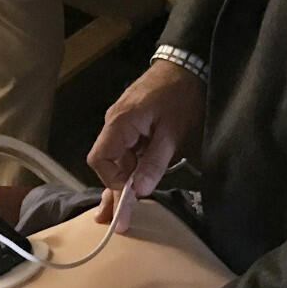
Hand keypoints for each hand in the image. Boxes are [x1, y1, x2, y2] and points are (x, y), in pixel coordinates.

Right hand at [88, 59, 204, 231]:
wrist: (185, 64)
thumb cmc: (178, 95)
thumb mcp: (172, 131)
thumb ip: (155, 160)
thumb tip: (142, 191)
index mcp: (119, 124)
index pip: (101, 159)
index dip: (112, 182)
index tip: (130, 197)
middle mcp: (114, 124)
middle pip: (106, 163)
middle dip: (113, 191)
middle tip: (117, 223)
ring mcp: (122, 124)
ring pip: (117, 159)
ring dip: (122, 183)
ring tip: (121, 213)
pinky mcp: (133, 125)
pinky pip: (126, 151)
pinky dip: (130, 170)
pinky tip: (134, 186)